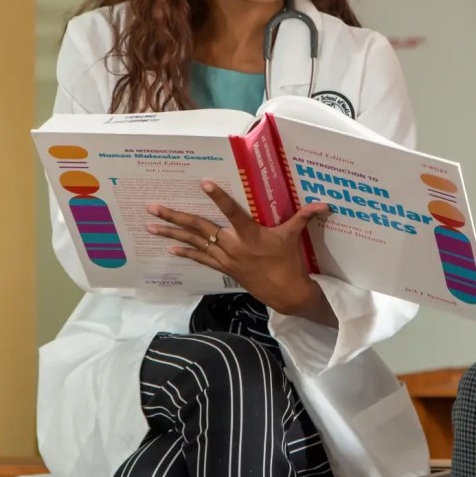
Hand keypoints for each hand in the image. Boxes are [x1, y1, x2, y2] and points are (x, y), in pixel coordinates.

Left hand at [147, 181, 332, 321]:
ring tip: (151, 224)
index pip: (232, 212)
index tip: (204, 183)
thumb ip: (304, 216)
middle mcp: (233, 245)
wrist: (284, 293)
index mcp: (250, 235)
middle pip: (199, 228)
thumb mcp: (293, 237)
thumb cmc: (288, 262)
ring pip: (193, 242)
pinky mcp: (223, 267)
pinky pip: (199, 258)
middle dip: (174, 216)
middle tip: (153, 206)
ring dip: (171, 233)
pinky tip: (170, 245)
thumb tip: (325, 204)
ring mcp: (225, 258)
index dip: (219, 198)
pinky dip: (185, 251)